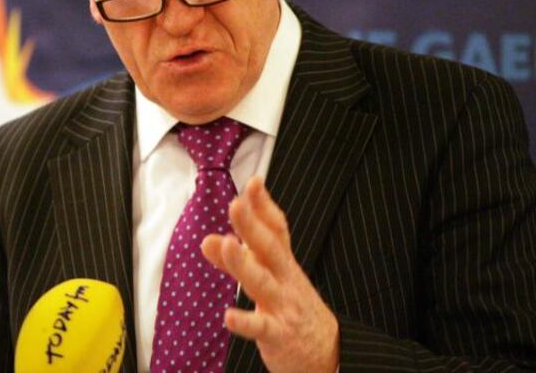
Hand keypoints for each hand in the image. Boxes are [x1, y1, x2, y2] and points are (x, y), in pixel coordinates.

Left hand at [201, 176, 339, 372]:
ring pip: (262, 282)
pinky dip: (245, 321)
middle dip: (252, 225)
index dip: (264, 206)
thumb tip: (207, 240)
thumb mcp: (268, 280)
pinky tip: (228, 315)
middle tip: (235, 204)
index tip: (253, 182)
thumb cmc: (292, 309)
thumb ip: (237, 260)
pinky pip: (261, 327)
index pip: (276, 229)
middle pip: (270, 248)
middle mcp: (286, 279)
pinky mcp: (279, 335)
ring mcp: (284, 306)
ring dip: (243, 263)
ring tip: (225, 244)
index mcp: (284, 264)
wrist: (329, 353)